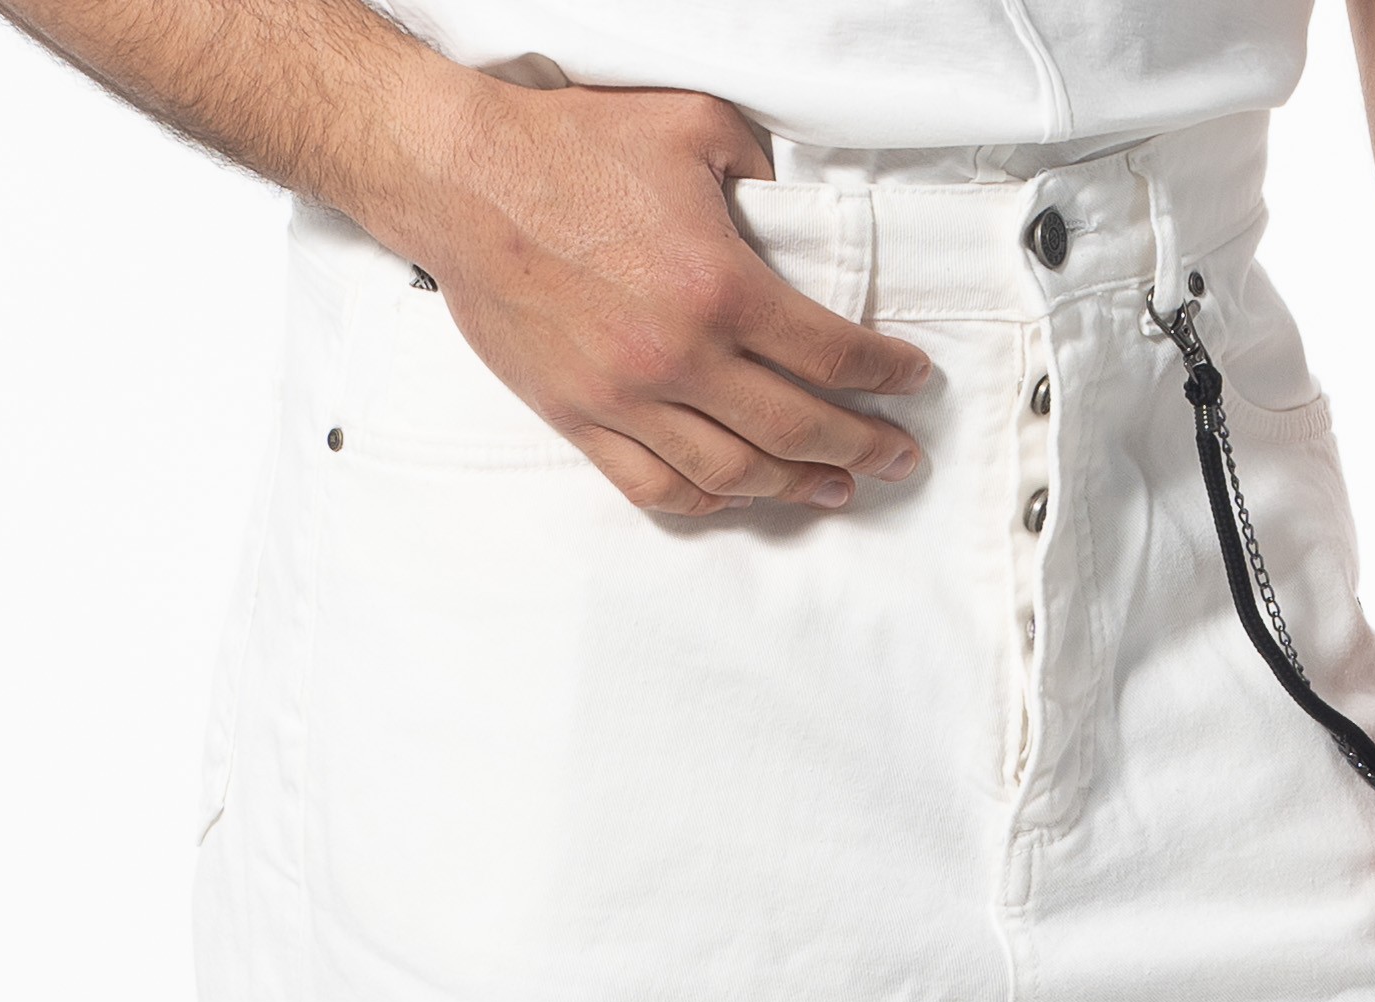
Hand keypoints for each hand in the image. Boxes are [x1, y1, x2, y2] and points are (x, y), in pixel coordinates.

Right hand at [401, 78, 929, 515]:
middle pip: (798, 429)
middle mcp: (679, 357)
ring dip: (797, 487)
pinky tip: (742, 497)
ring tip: (837, 486)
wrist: (463, 180)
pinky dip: (710, 501)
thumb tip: (794, 211)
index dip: (884, 374)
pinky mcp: (582, 419)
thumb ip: (760, 171)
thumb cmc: (568, 147)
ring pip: (735, 474)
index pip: (830, 354)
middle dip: (863, 447)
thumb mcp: (691, 127)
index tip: (911, 381)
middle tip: (900, 457)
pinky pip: (658, 487)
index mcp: (719, 286)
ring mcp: (628, 399)